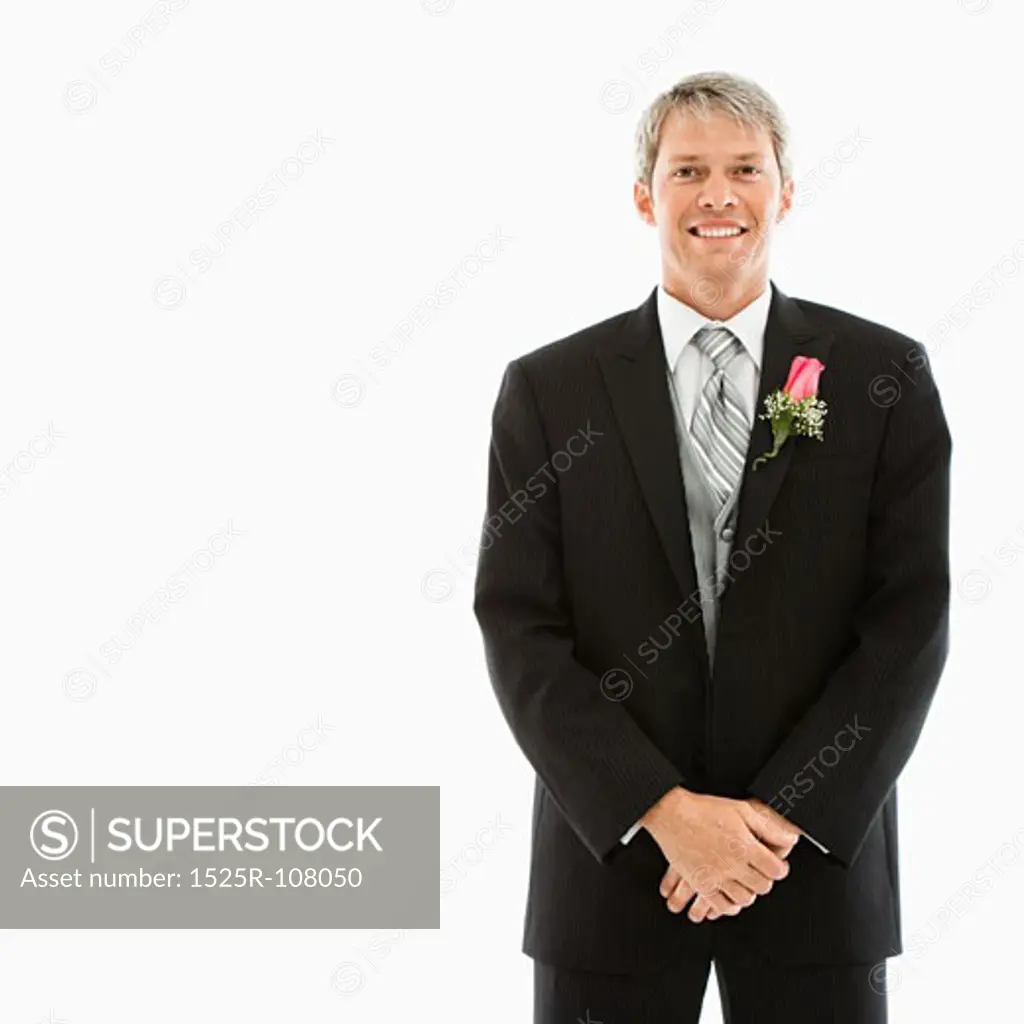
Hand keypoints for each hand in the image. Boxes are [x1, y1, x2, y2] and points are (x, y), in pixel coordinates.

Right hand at [643, 790, 799, 921]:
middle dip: (765, 880)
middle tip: (761, 872)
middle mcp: (732, 865)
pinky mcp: (701, 884)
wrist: (672, 815)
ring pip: (744, 899)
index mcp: (744, 846)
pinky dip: (730, 907)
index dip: (780, 868)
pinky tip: (731, 897)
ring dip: (749, 892)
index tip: (777, 865)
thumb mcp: (741, 810)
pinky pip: (721, 907)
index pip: (775, 870)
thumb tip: (791, 837)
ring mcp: (716, 877)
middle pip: (762, 886)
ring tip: (746, 882)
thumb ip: (768, 826)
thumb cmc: (704, 810)